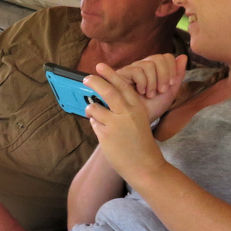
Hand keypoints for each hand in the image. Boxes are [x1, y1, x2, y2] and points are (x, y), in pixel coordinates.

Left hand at [82, 63, 168, 183]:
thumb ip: (124, 108)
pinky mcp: (105, 135)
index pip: (122, 85)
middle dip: (94, 82)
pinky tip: (104, 131)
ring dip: (91, 109)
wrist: (144, 164)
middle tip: (86, 78)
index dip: (110, 74)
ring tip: (94, 113)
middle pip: (107, 91)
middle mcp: (126, 113)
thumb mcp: (138, 119)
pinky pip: (94, 123)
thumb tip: (104, 98)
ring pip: (95, 108)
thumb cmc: (140, 142)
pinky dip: (95, 124)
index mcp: (137, 107)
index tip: (100, 66)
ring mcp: (115, 124)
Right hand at [113, 53, 186, 121]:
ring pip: (149, 64)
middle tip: (161, 90)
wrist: (139, 120)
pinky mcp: (122, 75)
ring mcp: (132, 69)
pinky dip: (142, 83)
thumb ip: (177, 75)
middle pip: (158, 58)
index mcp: (155, 69)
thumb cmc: (152, 108)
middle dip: (164, 75)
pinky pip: (137, 71)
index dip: (172, 68)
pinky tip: (140, 92)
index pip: (166, 57)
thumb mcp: (170, 92)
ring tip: (149, 95)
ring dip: (153, 82)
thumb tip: (183, 57)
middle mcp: (143, 66)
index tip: (171, 84)